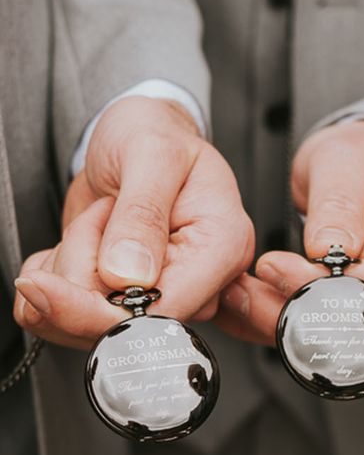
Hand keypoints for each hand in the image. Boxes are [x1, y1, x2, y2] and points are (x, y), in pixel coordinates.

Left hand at [13, 97, 254, 347]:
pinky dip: (55, 276)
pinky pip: (69, 313)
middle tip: (103, 210)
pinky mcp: (130, 295)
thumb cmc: (156, 133)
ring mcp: (165, 291)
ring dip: (71, 265)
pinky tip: (80, 237)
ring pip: (89, 320)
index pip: (167, 310)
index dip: (104, 310)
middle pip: (125, 321)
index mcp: (223, 247)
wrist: (136, 134)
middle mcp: (200, 280)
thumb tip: (129, 276)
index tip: (49, 287)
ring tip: (102, 214)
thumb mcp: (151, 154)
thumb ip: (142, 212)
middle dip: (83, 273)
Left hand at [216, 120, 363, 343]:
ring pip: (342, 328)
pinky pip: (331, 323)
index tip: (273, 266)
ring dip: (286, 318)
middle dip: (296, 309)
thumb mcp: (343, 159)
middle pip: (359, 314)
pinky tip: (256, 301)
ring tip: (242, 294)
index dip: (322, 286)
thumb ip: (337, 203)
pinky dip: (289, 316)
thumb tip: (326, 253)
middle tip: (244, 289)